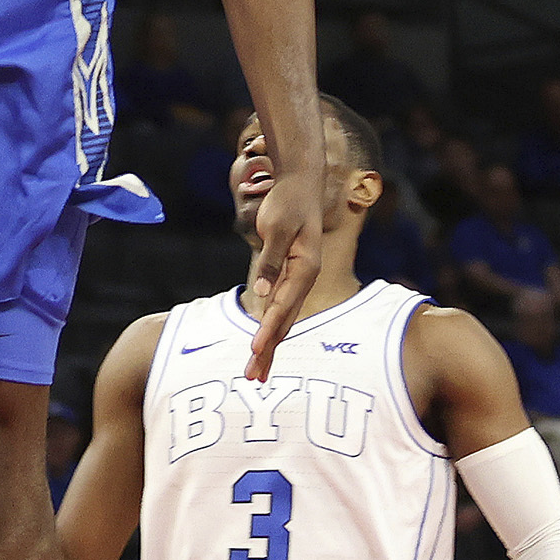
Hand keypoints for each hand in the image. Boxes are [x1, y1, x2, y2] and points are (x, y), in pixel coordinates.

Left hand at [244, 167, 324, 380]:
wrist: (300, 182)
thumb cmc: (288, 202)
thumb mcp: (276, 227)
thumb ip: (270, 260)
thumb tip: (262, 292)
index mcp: (304, 269)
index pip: (282, 306)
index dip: (268, 330)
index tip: (255, 350)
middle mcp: (304, 277)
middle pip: (285, 321)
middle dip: (269, 350)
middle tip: (255, 377)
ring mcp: (299, 277)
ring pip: (284, 317)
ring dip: (271, 343)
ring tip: (258, 369)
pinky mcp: (291, 273)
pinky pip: (281, 306)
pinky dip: (272, 326)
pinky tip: (265, 341)